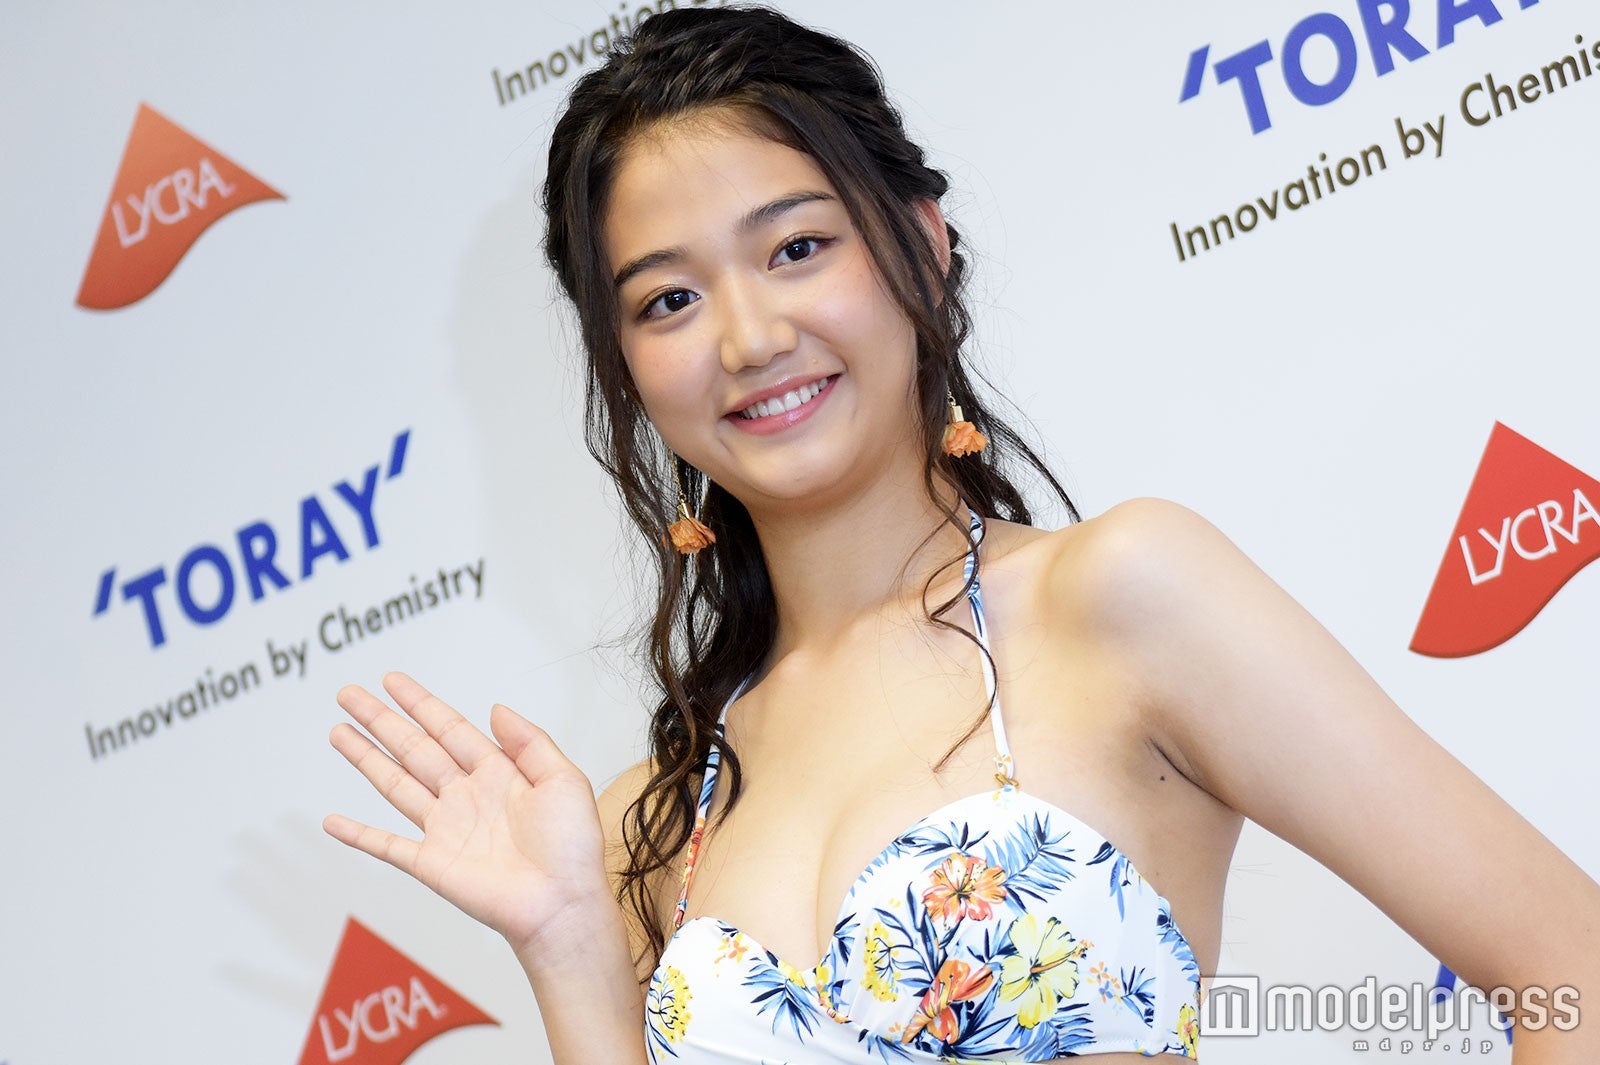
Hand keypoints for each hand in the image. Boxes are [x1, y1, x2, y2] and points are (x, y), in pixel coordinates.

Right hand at [324, 672, 607, 954]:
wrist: (562, 903)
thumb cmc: (572, 848)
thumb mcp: (563, 780)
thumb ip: (530, 742)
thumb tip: (496, 708)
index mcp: (498, 774)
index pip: (450, 729)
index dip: (420, 704)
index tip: (392, 681)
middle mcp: (466, 796)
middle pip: (414, 749)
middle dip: (381, 720)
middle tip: (349, 694)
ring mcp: (445, 829)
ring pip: (395, 785)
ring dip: (365, 759)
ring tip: (339, 731)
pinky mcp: (432, 864)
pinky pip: (386, 845)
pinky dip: (358, 835)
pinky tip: (332, 821)